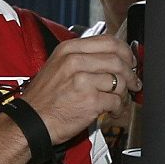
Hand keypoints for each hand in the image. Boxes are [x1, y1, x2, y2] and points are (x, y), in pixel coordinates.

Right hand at [21, 36, 140, 145]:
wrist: (30, 122)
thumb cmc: (43, 99)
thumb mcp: (56, 67)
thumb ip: (81, 59)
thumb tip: (110, 59)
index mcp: (68, 50)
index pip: (108, 41)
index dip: (125, 51)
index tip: (130, 61)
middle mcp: (75, 61)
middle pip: (117, 60)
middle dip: (130, 73)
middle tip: (134, 82)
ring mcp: (83, 80)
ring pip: (120, 81)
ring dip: (125, 93)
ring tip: (121, 101)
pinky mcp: (90, 100)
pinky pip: (116, 100)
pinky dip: (119, 108)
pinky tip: (113, 112)